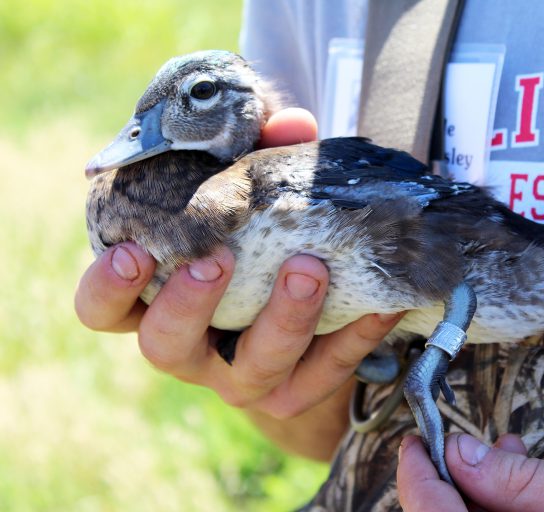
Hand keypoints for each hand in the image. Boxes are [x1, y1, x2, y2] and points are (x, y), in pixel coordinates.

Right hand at [75, 108, 402, 459]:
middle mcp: (190, 347)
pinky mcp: (295, 395)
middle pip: (167, 345)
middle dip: (189, 305)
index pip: (104, 309)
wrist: (303, 310)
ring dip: (281, 320)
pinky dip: (353, 337)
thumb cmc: (254, 239)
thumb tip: (291, 125)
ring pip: (252, 369)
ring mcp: (241, 377)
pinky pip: (324, 374)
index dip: (109, 288)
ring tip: (308, 269)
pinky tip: (380, 302)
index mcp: (154, 302)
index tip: (133, 252)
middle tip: (217, 260)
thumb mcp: (246, 192)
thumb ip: (256, 154)